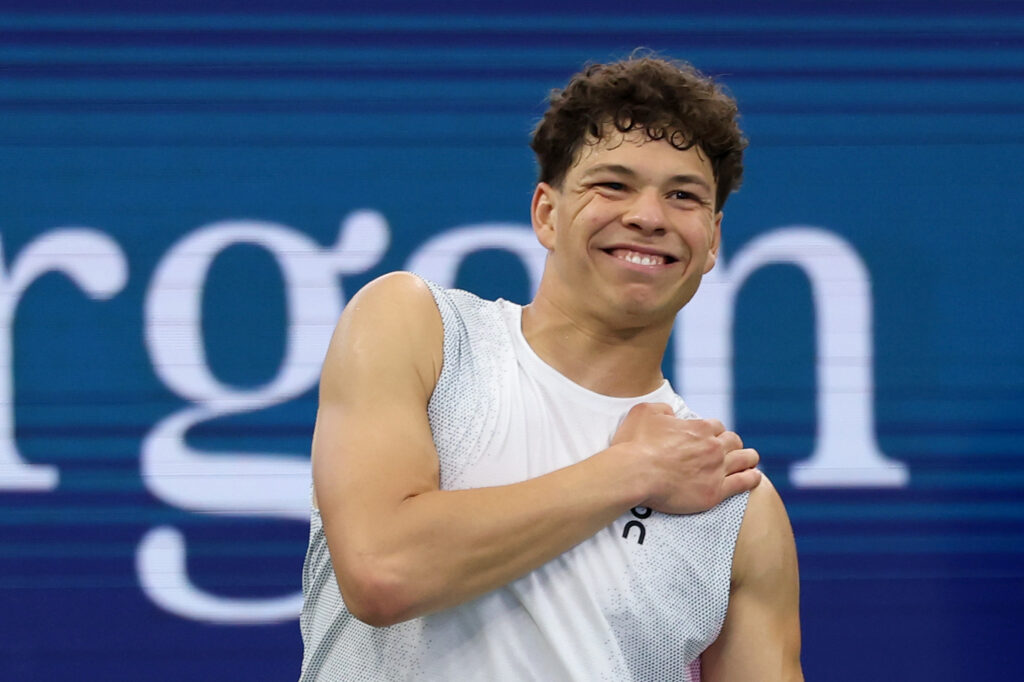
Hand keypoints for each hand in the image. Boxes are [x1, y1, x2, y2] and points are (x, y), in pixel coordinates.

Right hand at [610, 402, 760, 514]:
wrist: (634, 473)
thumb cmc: (634, 444)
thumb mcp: (644, 412)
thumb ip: (662, 408)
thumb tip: (672, 413)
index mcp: (698, 428)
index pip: (716, 426)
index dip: (714, 432)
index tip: (710, 438)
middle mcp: (712, 446)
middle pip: (733, 441)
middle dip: (732, 444)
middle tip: (729, 450)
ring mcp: (716, 470)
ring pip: (744, 459)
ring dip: (748, 458)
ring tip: (750, 461)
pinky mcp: (714, 492)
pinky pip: (743, 483)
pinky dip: (751, 478)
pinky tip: (754, 477)